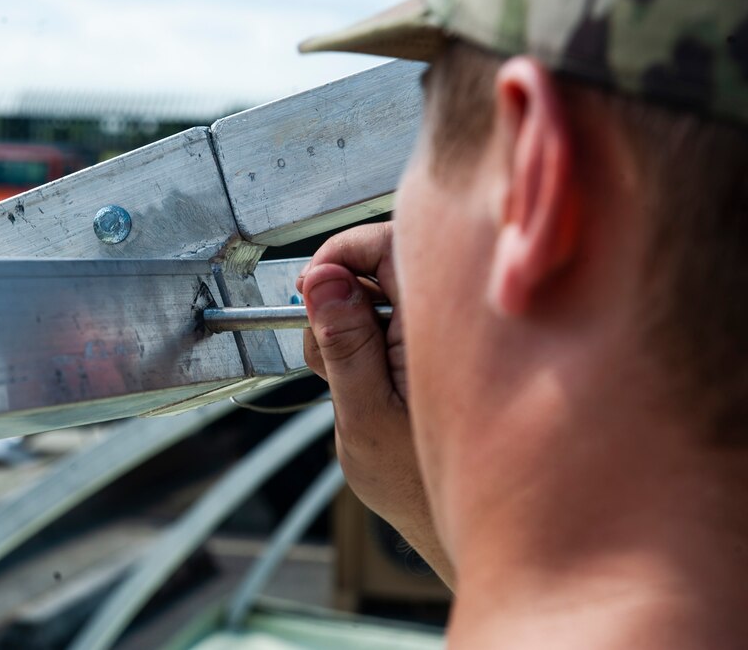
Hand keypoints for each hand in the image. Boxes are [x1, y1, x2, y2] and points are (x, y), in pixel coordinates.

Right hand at [297, 223, 452, 585]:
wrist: (453, 520)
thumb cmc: (417, 479)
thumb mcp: (364, 414)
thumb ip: (343, 344)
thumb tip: (322, 281)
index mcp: (441, 323)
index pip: (389, 243)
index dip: (342, 255)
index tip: (310, 287)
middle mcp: (445, 318)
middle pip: (377, 266)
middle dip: (338, 300)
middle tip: (328, 352)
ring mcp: (436, 331)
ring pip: (374, 295)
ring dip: (345, 327)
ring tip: (351, 381)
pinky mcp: (424, 345)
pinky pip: (382, 321)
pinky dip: (359, 343)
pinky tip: (363, 383)